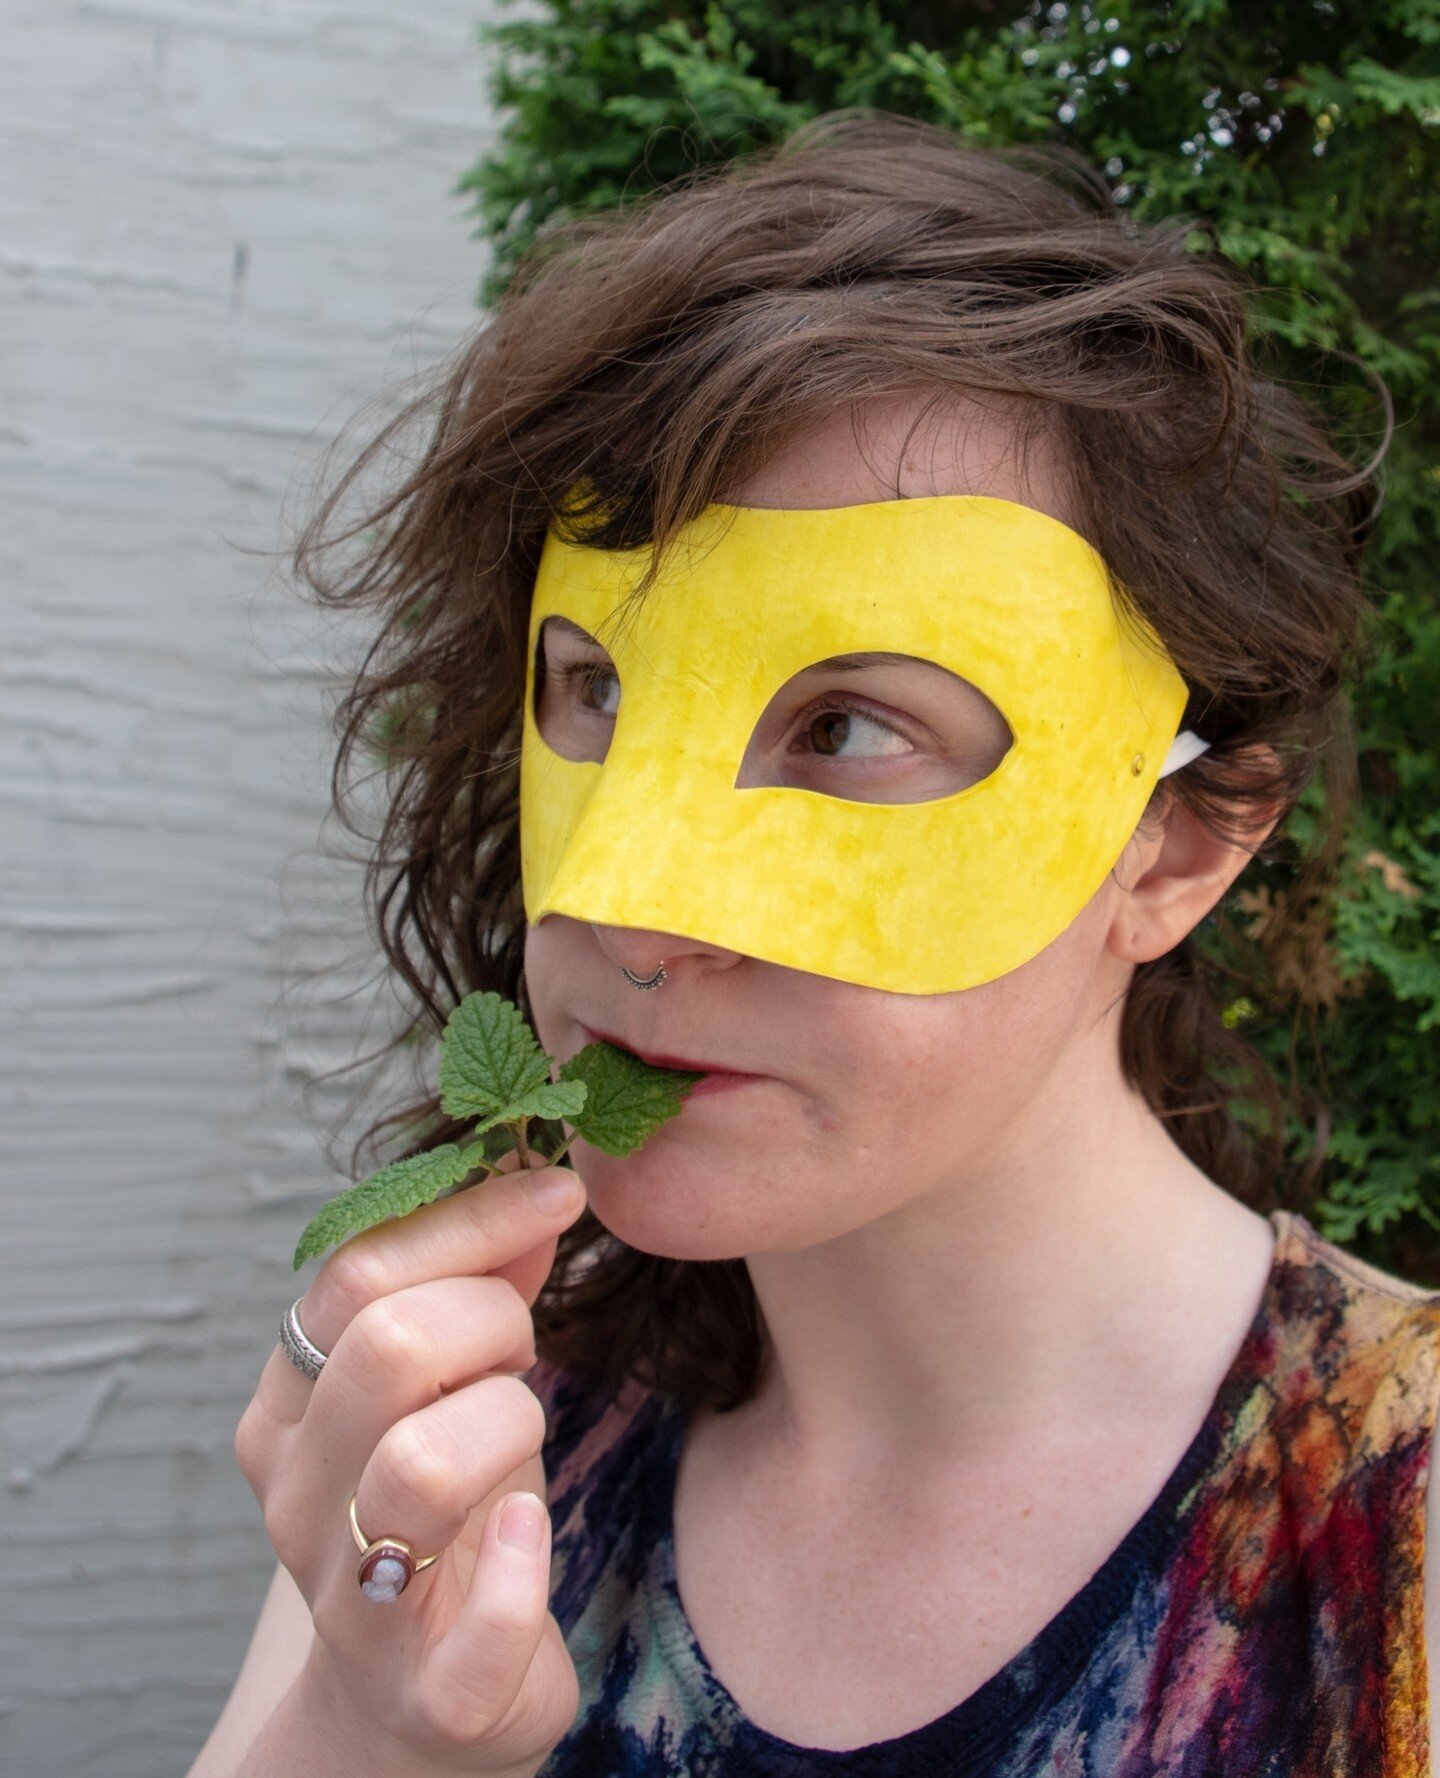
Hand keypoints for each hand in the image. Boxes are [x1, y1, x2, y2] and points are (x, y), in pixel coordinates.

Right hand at [234, 1152, 587, 1774]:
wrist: (421, 1695)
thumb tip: (535, 1178)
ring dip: (509, 1422)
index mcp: (289, 1403)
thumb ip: (484, 1278)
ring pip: (421, 1466)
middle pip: (386, 1348)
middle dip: (490, 1319)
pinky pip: (477, 1629)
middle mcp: (297, 1496)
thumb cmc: (446, 1504)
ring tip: (522, 1432)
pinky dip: (521, 1571)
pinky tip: (531, 1532)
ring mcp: (351, 1601)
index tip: (560, 1190)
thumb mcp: (454, 1378)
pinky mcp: (429, 1694)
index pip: (357, 1270)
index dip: (471, 1217)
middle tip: (523, 1349)